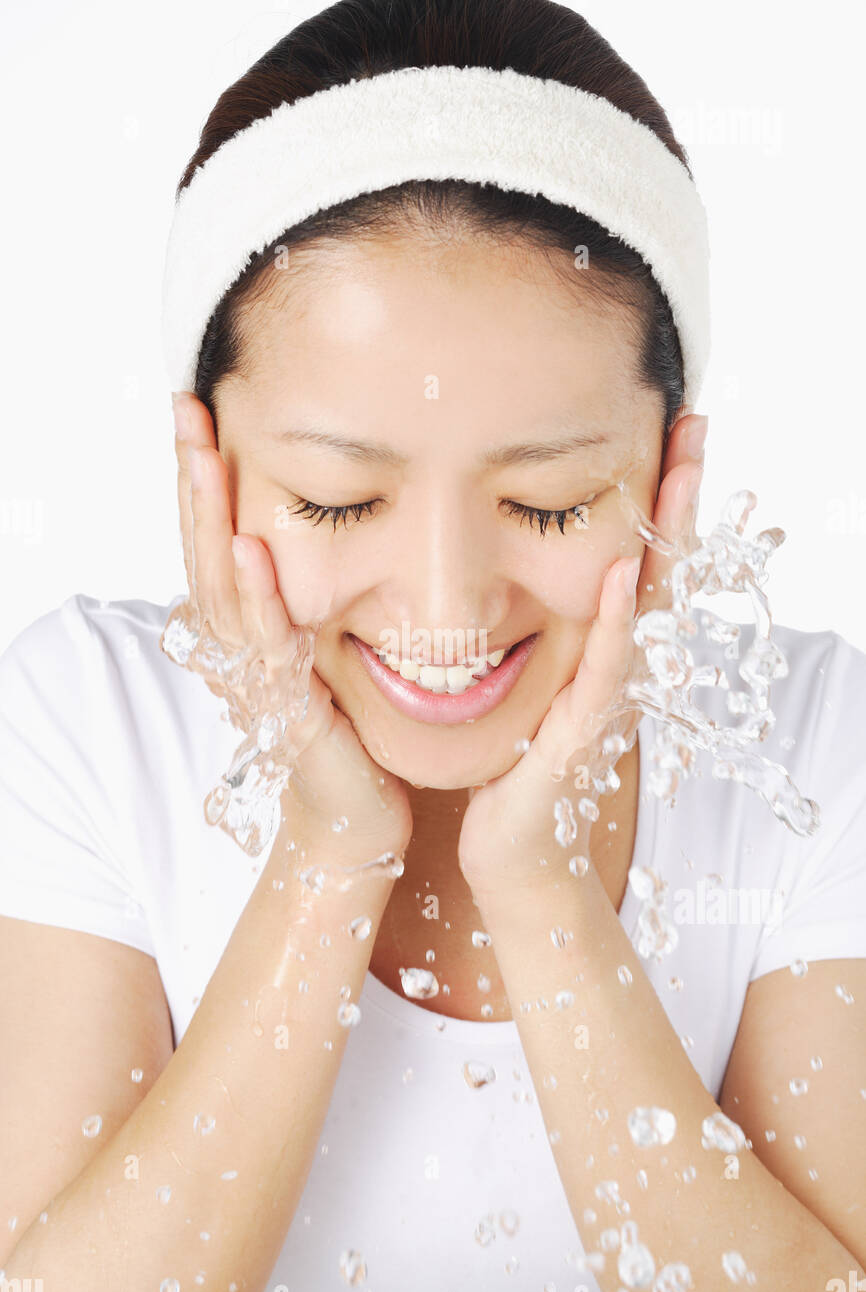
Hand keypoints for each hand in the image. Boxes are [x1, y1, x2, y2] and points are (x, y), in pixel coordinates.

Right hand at [163, 391, 412, 856]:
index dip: (203, 481)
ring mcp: (257, 681)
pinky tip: (249, 547)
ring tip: (205, 455)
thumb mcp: (328, 646)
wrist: (361, 818)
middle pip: (204, 554)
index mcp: (249, 630)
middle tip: (184, 410)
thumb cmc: (353, 734)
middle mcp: (240, 651)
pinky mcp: (286, 713)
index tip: (199, 410)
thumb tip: (326, 531)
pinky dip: (255, 596)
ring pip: (222, 591)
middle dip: (195, 480)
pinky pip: (265, 647)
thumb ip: (315, 596)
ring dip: (212, 520)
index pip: (216, 541)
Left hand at [457, 413, 706, 893]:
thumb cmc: (516, 766)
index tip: (673, 430)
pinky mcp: (582, 738)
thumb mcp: (532, 681)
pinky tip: (626, 574)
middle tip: (697, 427)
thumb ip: (542, 631)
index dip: (661, 499)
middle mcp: (620, 669)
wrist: (512, 851)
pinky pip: (607, 672)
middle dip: (681, 498)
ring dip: (667, 541)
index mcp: (606, 651)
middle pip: (663, 570)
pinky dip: (619, 623)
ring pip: (650, 609)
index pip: (643, 559)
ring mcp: (608, 701)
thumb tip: (520, 570)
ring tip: (679, 475)